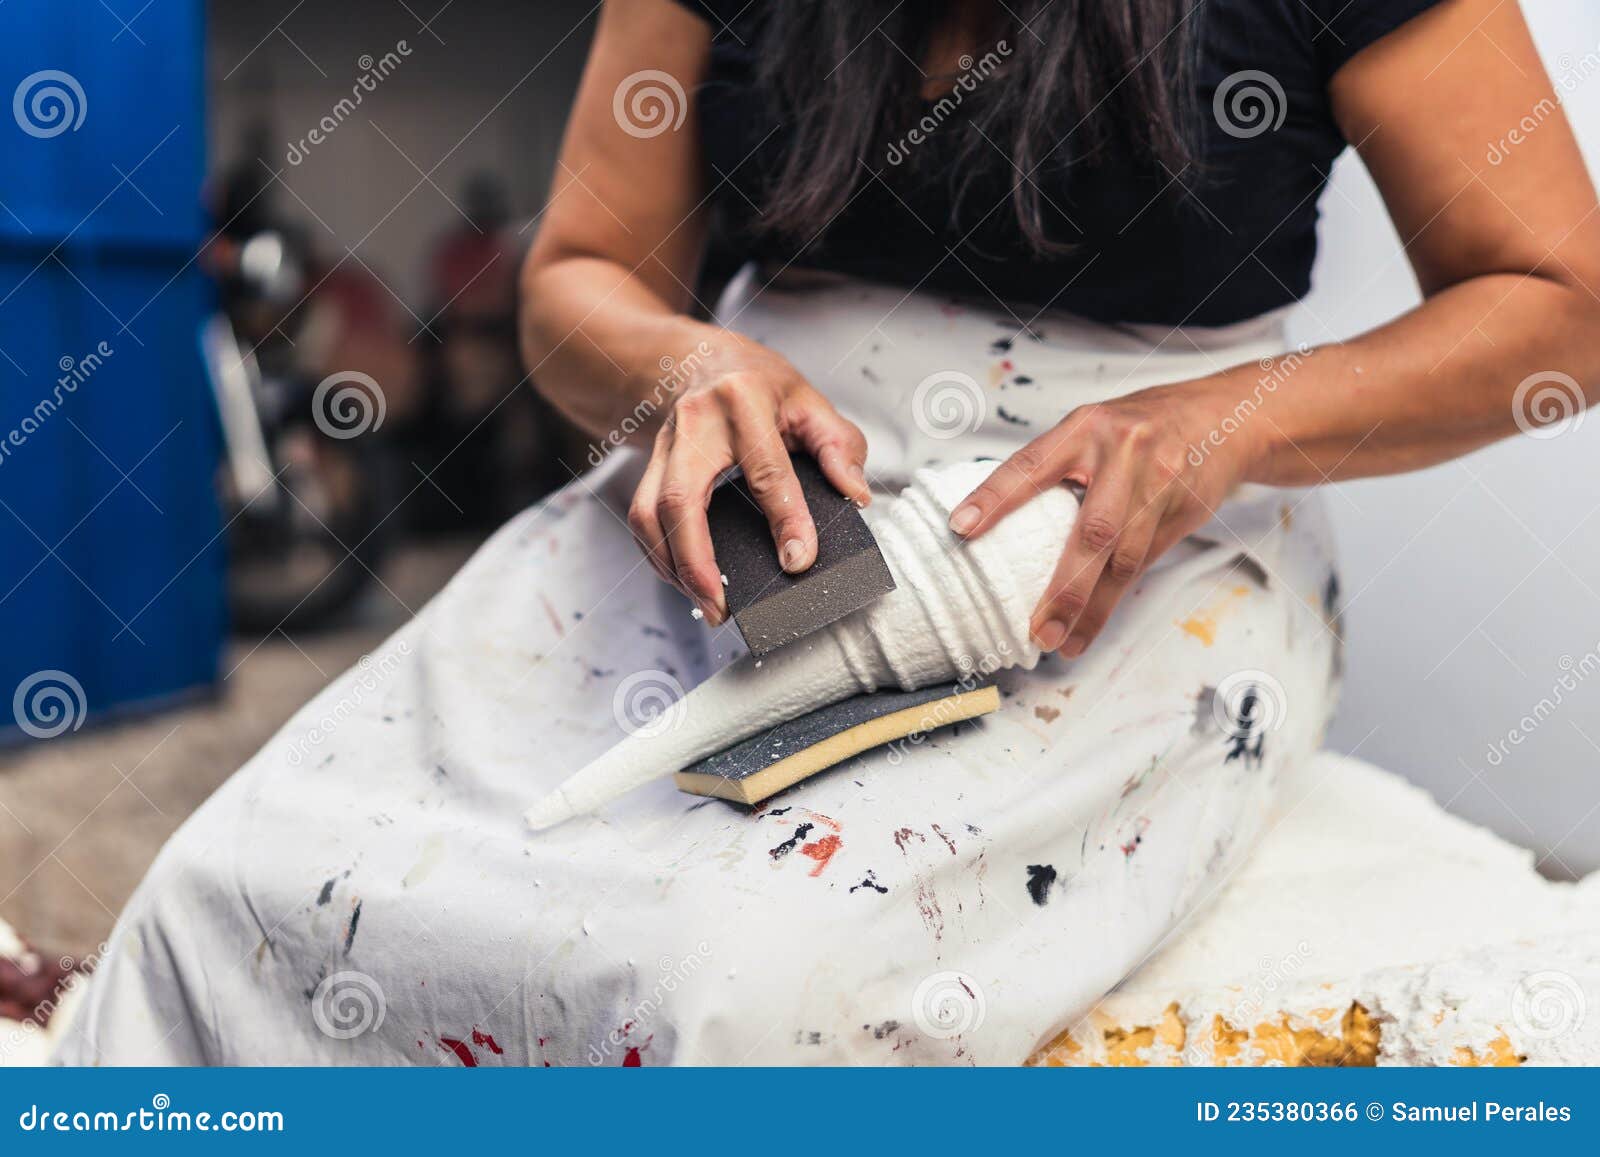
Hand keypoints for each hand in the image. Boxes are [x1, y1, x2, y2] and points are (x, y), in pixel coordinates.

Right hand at [628, 332, 870, 624]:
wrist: (701, 360)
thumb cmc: (760, 385)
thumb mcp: (810, 401)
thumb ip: (839, 446)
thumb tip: (856, 495)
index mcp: (744, 401)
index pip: (765, 471)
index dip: (784, 520)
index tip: (798, 561)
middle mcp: (695, 422)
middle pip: (681, 500)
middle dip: (697, 563)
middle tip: (721, 607)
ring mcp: (664, 445)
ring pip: (648, 514)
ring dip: (673, 568)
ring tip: (706, 603)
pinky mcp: (648, 465)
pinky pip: (641, 519)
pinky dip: (660, 557)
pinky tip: (685, 580)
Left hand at [947, 382, 1259, 656]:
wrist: (1221, 420)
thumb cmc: (1139, 428)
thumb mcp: (1093, 428)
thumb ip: (1056, 466)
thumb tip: (997, 519)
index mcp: (1085, 428)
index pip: (1031, 466)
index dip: (994, 497)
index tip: (961, 528)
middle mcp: (1124, 455)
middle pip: (1093, 531)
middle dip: (1064, 588)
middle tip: (1037, 628)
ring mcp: (1158, 486)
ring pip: (1122, 560)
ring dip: (1090, 609)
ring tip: (1060, 642)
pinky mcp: (1180, 514)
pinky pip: (1142, 566)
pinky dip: (1112, 602)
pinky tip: (1089, 628)